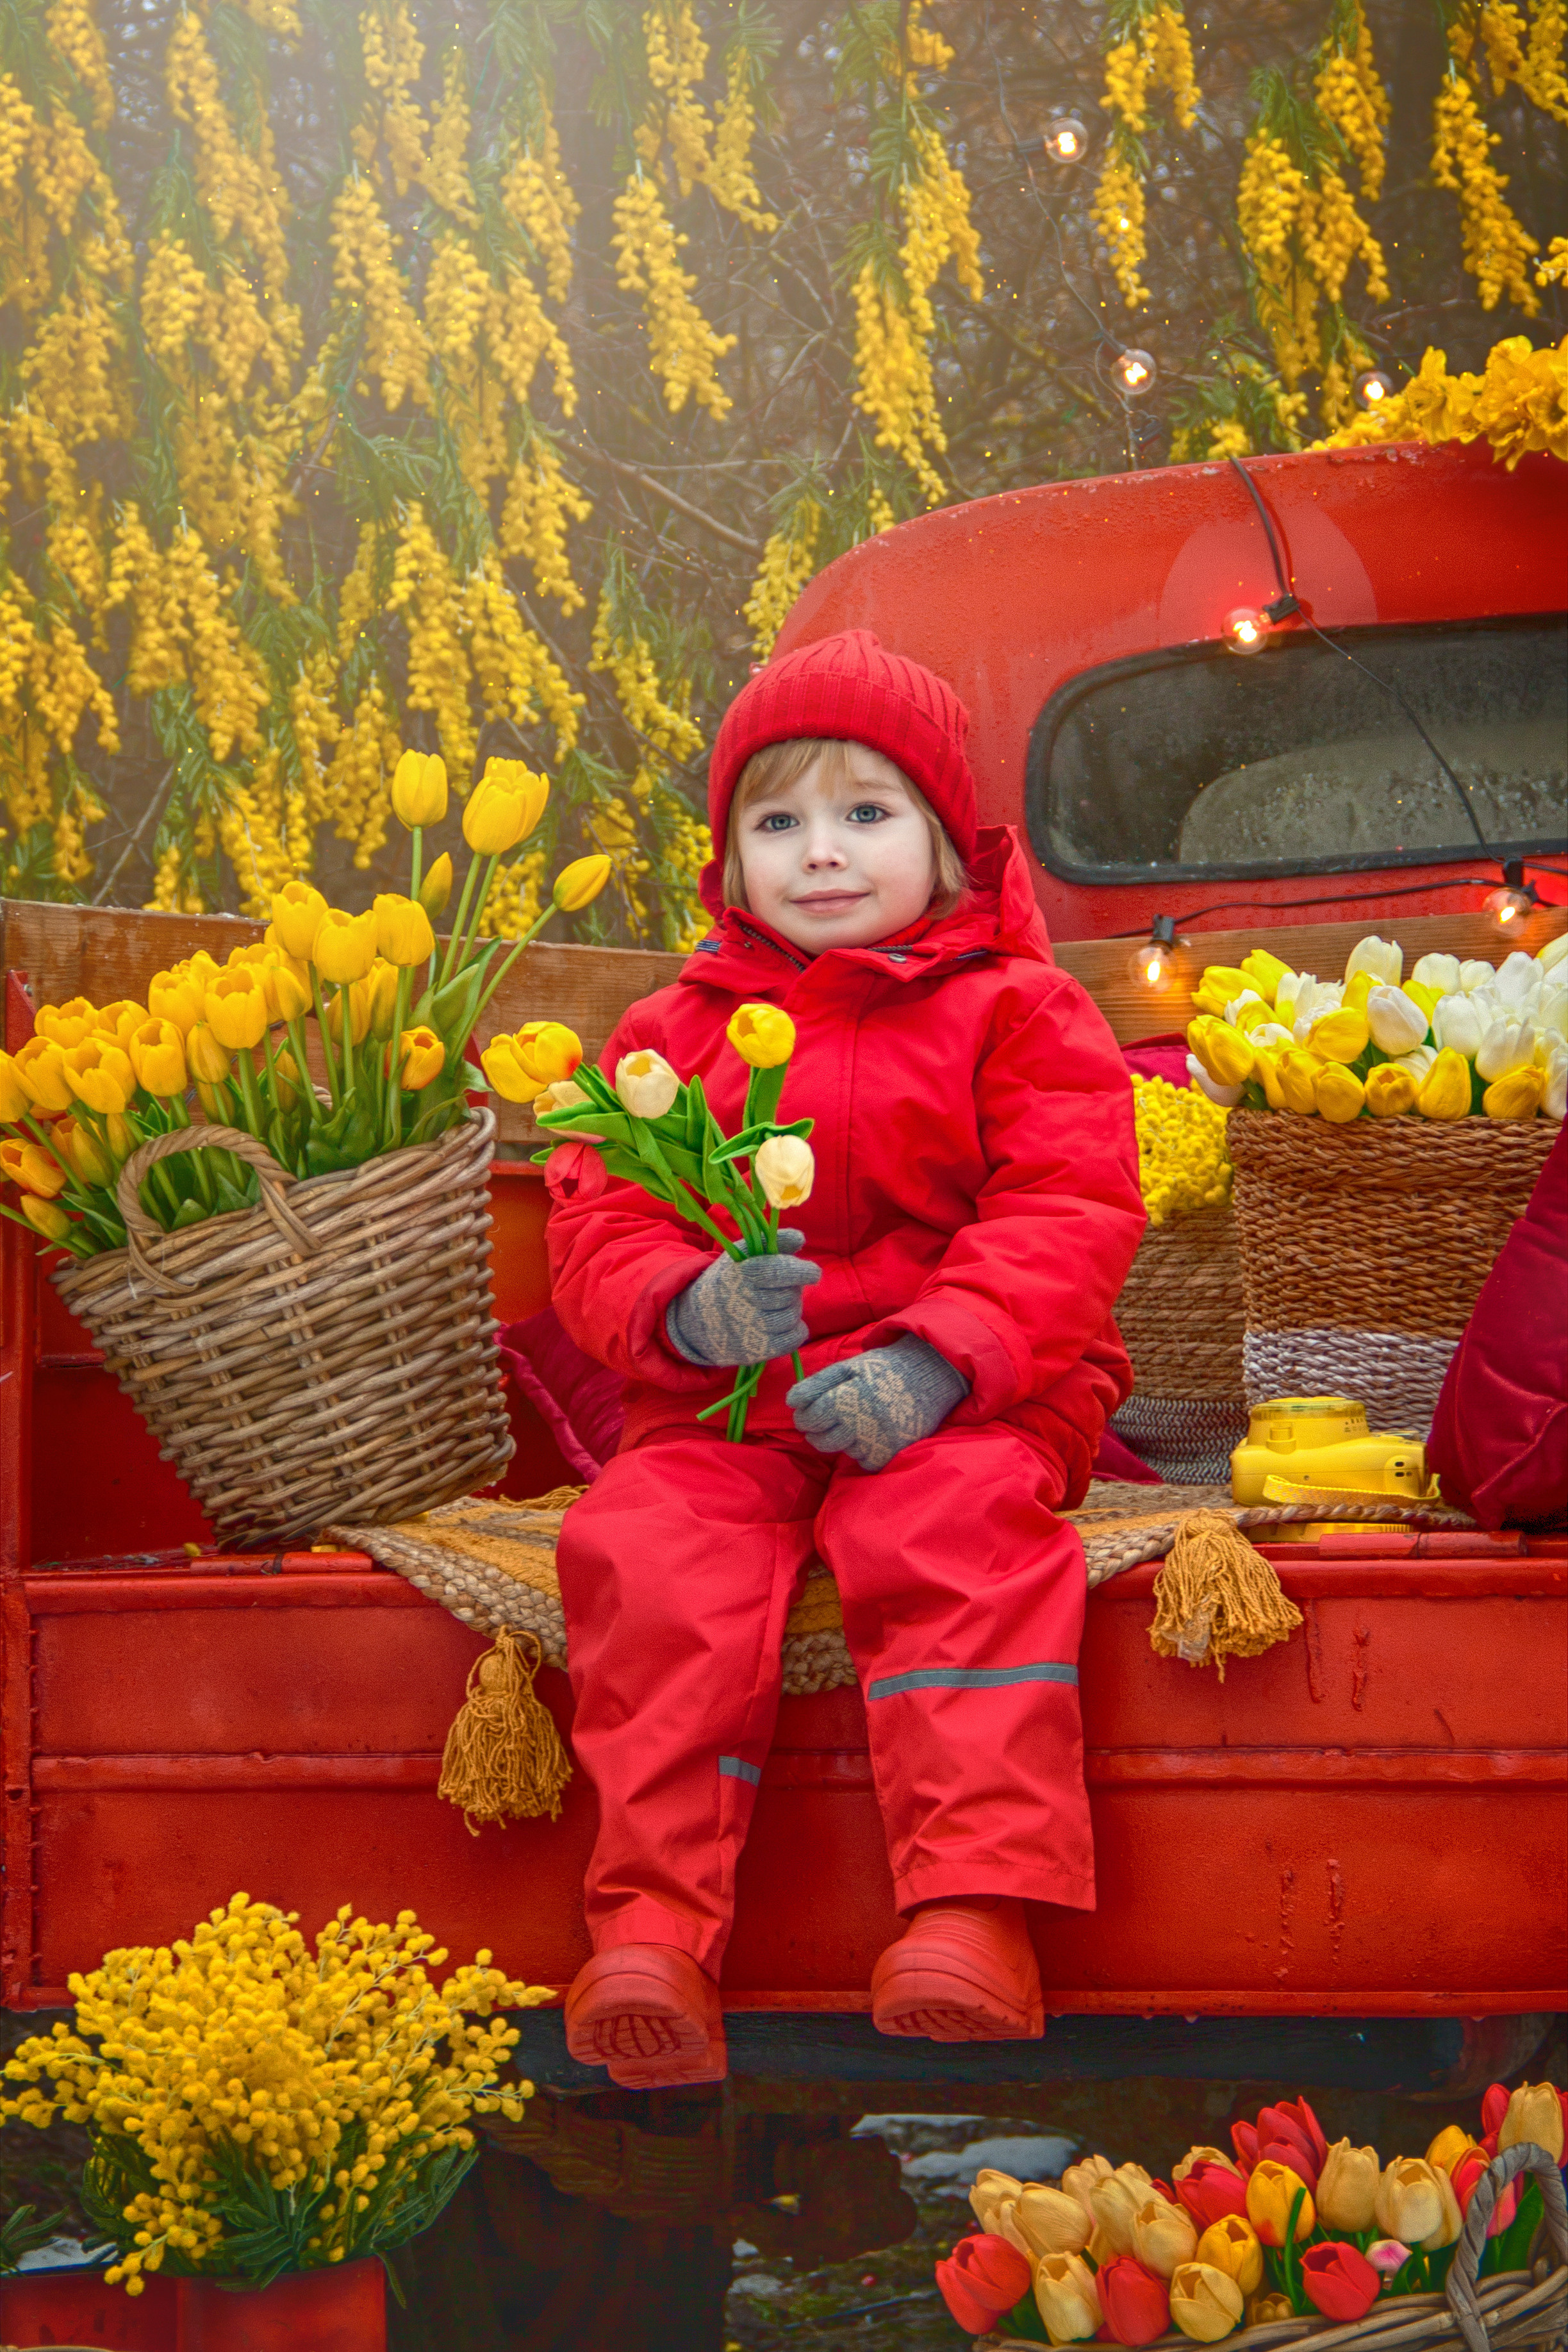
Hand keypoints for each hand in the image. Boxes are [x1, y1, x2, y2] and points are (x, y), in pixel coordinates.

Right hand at [666, 1231, 820, 1367]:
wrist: (698, 1321)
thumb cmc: (728, 1282)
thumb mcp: (742, 1256)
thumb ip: (772, 1243)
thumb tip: (799, 1238)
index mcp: (740, 1273)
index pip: (777, 1271)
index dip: (801, 1271)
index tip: (813, 1273)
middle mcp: (743, 1301)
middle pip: (790, 1294)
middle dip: (793, 1291)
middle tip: (781, 1289)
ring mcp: (750, 1328)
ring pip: (792, 1315)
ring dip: (792, 1309)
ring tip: (776, 1306)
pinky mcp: (756, 1350)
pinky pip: (793, 1338)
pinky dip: (796, 1330)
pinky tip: (785, 1323)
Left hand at [787, 1335, 968, 1471]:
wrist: (931, 1375)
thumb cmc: (883, 1369)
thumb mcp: (849, 1367)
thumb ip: (818, 1384)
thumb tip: (791, 1402)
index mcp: (849, 1397)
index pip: (811, 1418)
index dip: (803, 1417)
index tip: (806, 1413)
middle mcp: (864, 1422)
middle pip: (823, 1441)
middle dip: (817, 1432)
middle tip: (825, 1421)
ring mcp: (879, 1440)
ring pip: (844, 1451)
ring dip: (844, 1439)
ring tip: (858, 1420)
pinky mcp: (893, 1452)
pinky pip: (865, 1461)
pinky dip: (864, 1450)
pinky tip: (872, 1432)